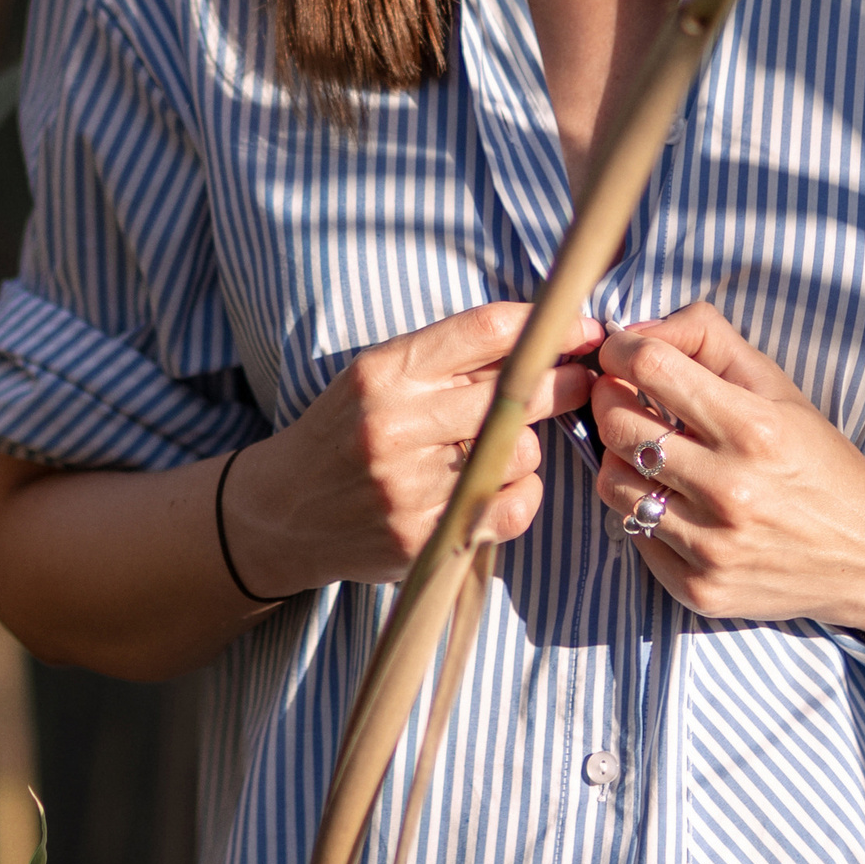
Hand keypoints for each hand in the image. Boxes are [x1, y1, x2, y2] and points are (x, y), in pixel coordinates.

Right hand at [225, 301, 593, 597]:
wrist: (280, 511)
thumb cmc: (345, 431)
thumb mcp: (380, 377)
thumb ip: (451, 359)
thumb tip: (545, 336)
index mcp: (384, 372)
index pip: (486, 330)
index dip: (549, 325)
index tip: (584, 326)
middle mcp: (393, 426)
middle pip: (514, 392)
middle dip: (562, 383)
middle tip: (581, 381)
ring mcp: (407, 487)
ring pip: (520, 452)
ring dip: (524, 448)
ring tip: (493, 451)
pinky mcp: (421, 539)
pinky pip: (512, 509)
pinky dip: (522, 496)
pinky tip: (502, 487)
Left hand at [586, 301, 864, 635]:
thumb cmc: (816, 459)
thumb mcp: (777, 385)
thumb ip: (707, 339)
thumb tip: (637, 331)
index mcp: (754, 428)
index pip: (651, 367)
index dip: (621, 350)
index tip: (621, 351)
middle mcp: (731, 489)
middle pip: (618, 425)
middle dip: (610, 399)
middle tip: (623, 395)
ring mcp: (713, 545)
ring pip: (612, 482)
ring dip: (618, 456)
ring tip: (646, 449)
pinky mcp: (700, 588)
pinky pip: (633, 536)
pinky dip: (642, 509)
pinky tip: (670, 498)